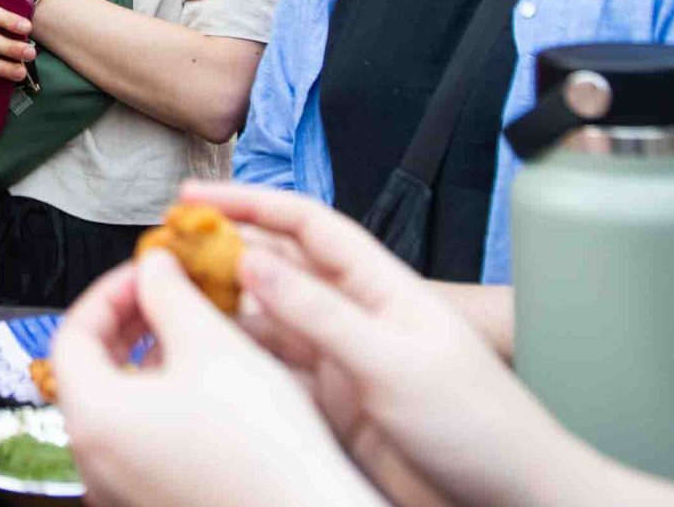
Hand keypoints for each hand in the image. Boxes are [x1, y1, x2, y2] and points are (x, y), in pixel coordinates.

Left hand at [53, 249, 385, 506]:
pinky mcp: (150, 498)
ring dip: (145, 359)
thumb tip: (153, 266)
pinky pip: (139, 438)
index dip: (111, 290)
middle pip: (89, 369)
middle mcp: (93, 459)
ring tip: (192, 334)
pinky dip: (159, 401)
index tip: (147, 271)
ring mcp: (119, 486)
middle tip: (166, 294)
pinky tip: (204, 385)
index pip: (73, 332)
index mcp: (93, 416)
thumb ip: (169, 293)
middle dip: (129, 321)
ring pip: (116, 404)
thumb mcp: (212, 344)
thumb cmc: (264, 446)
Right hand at [182, 182, 585, 506]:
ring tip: (166, 300)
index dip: (249, 203)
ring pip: (266, 319)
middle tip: (162, 250)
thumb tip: (255, 263)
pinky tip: (204, 354)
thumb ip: (320, 314)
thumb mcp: (394, 364)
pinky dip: (235, 357)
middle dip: (220, 251)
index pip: (305, 225)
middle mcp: (355, 316)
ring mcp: (340, 360)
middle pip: (277, 266)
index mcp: (380, 287)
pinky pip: (271, 368)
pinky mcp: (331, 403)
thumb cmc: (480, 427)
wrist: (511, 496)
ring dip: (220, 305)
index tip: (195, 196)